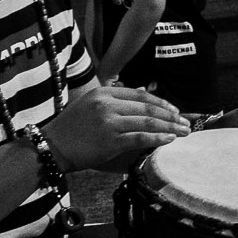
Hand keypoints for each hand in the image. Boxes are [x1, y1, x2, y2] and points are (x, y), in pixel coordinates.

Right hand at [44, 85, 191, 170]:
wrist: (51, 147)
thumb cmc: (71, 128)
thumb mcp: (91, 104)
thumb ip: (116, 97)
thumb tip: (143, 91)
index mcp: (103, 92)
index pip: (141, 95)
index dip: (162, 102)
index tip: (175, 110)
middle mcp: (107, 104)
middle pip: (148, 108)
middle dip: (171, 115)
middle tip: (186, 122)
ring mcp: (109, 123)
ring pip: (148, 123)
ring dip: (170, 127)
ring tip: (184, 131)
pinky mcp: (110, 141)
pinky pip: (141, 138)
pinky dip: (158, 138)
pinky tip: (170, 140)